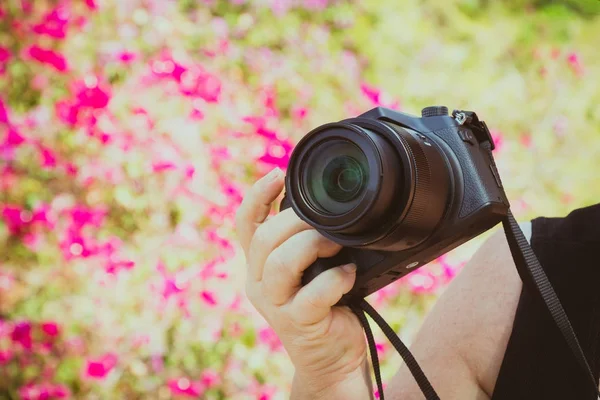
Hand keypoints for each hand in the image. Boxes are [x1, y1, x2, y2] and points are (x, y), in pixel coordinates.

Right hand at [236, 167, 371, 398]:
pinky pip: (312, 294)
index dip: (257, 196)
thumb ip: (308, 242)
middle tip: (327, 222)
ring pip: (281, 263)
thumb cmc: (325, 306)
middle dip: (297, 222)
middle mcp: (259, 283)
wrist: (331, 358)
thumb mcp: (310, 269)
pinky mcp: (297, 323)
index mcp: (259, 265)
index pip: (245, 225)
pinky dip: (335, 279)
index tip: (279, 175)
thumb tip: (331, 206)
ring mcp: (275, 305)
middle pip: (264, 239)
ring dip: (312, 245)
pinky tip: (349, 275)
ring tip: (336, 246)